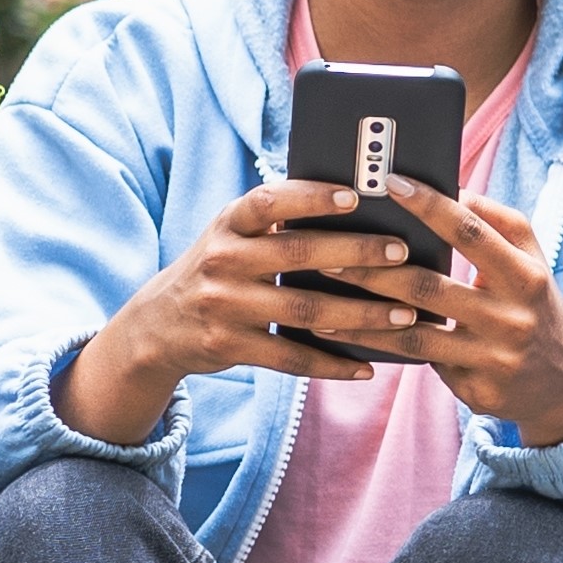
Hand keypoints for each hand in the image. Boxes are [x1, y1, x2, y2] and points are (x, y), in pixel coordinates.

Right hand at [57, 182, 409, 443]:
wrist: (157, 326)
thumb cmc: (217, 269)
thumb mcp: (232, 236)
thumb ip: (277, 222)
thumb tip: (355, 205)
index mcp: (228, 224)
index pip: (268, 202)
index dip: (309, 197)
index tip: (353, 195)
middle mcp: (223, 261)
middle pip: (297, 255)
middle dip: (356, 253)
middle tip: (402, 254)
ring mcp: (225, 306)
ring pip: (304, 311)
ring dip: (361, 314)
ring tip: (405, 314)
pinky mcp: (230, 346)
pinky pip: (290, 358)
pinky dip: (332, 364)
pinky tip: (367, 367)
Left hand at [324, 182, 562, 447]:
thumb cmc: (535, 305)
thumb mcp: (532, 261)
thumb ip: (497, 222)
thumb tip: (453, 188)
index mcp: (526, 276)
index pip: (472, 233)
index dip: (431, 205)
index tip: (391, 182)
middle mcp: (512, 317)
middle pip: (430, 286)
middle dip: (374, 267)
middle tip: (329, 249)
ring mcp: (493, 357)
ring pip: (414, 332)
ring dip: (361, 314)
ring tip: (321, 293)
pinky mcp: (476, 388)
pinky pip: (418, 362)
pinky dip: (374, 346)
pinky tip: (337, 333)